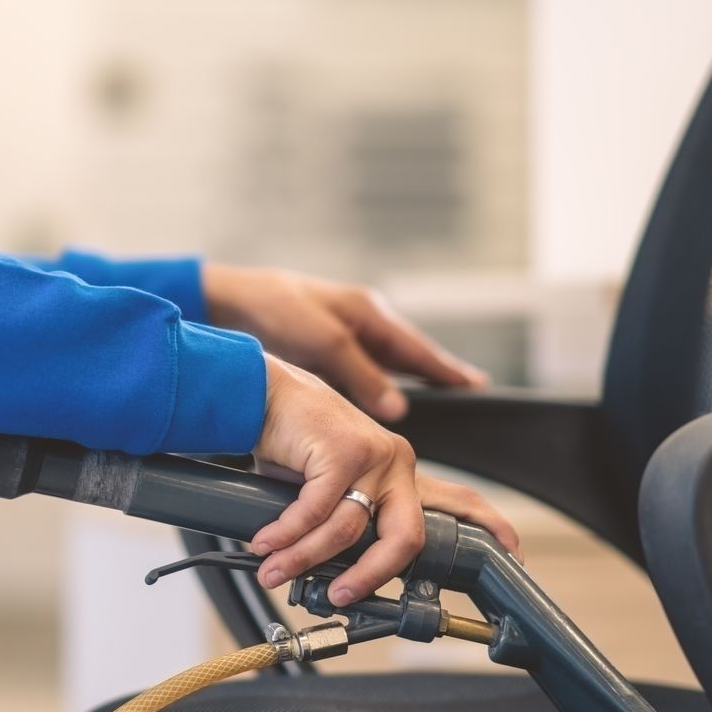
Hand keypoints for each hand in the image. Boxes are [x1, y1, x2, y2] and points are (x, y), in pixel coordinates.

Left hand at [204, 264, 486, 421]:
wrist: (233, 302)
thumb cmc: (279, 310)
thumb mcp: (325, 342)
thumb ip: (363, 375)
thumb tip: (400, 409)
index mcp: (371, 314)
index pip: (420, 349)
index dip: (449, 369)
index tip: (478, 386)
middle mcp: (364, 327)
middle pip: (411, 357)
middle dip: (439, 374)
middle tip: (472, 392)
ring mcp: (347, 340)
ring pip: (387, 368)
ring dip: (410, 385)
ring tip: (440, 401)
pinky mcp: (325, 355)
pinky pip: (362, 377)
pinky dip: (377, 391)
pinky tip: (384, 407)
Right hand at [251, 356, 520, 605]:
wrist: (260, 394)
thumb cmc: (293, 441)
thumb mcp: (328, 484)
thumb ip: (344, 519)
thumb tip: (337, 572)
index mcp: (399, 471)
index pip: (458, 500)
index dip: (488, 526)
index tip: (513, 550)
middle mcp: (396, 462)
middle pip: (405, 539)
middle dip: (372, 576)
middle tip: (342, 596)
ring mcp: (373, 455)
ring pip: (346, 531)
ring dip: (303, 557)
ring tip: (274, 569)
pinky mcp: (343, 452)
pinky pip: (315, 513)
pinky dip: (286, 534)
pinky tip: (267, 542)